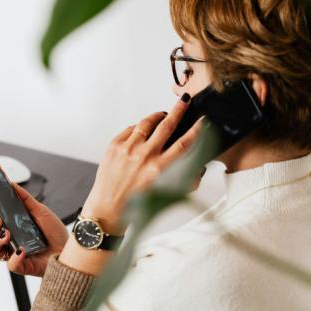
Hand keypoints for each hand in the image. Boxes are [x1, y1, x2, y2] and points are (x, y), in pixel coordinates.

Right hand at [0, 183, 68, 276]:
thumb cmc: (54, 233)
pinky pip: (10, 265)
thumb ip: (25, 199)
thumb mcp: (40, 211)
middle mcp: (9, 240)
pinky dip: (14, 257)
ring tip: (7, 234)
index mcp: (11, 226)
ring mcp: (13, 253)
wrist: (69, 250)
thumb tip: (12, 185)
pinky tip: (22, 250)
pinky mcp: (22, 266)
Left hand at [81, 95, 202, 232]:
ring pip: (147, 123)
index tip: (202, 121)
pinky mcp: (114, 146)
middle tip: (184, 101)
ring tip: (162, 115)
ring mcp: (127, 149)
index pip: (184, 143)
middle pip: (167, 125)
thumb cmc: (135, 204)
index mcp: (159, 169)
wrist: (107, 209)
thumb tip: (196, 165)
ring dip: (157, 116)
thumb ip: (183, 178)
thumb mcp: (165, 193)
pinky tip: (142, 132)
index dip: (196, 130)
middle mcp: (144, 156)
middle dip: (178, 110)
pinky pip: (130, 129)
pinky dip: (138, 128)